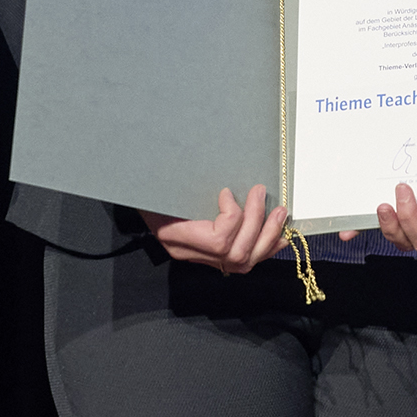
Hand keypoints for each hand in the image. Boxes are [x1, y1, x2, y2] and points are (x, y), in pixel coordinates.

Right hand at [146, 185, 288, 275]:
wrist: (137, 196)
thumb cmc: (149, 186)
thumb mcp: (162, 181)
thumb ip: (186, 178)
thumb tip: (210, 155)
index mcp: (175, 236)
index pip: (218, 242)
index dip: (233, 218)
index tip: (228, 192)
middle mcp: (190, 253)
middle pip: (236, 254)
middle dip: (257, 224)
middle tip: (261, 193)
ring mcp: (202, 258)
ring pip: (244, 262)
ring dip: (267, 235)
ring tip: (279, 211)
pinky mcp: (213, 256)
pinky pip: (245, 261)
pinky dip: (266, 247)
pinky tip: (280, 233)